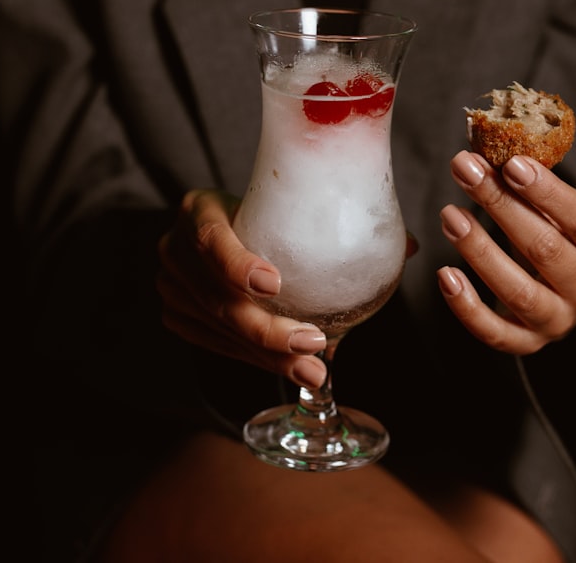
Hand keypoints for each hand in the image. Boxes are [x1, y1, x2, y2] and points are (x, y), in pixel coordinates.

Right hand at [156, 189, 327, 388]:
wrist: (224, 231)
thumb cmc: (265, 216)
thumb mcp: (286, 207)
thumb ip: (333, 221)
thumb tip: (402, 246)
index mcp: (199, 209)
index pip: (211, 237)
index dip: (237, 265)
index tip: (274, 285)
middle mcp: (176, 248)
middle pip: (219, 297)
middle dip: (268, 330)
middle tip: (314, 344)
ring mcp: (172, 286)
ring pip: (220, 329)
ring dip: (269, 355)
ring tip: (312, 369)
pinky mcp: (177, 316)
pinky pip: (218, 345)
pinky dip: (257, 359)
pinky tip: (290, 367)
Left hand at [438, 151, 575, 354]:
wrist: (558, 288)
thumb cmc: (554, 233)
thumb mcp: (555, 207)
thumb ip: (529, 182)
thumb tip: (481, 148)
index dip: (548, 192)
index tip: (512, 163)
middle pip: (546, 250)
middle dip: (501, 206)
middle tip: (466, 171)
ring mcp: (559, 321)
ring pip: (519, 292)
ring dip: (480, 251)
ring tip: (450, 215)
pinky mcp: (527, 343)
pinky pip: (496, 332)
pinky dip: (467, 307)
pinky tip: (445, 274)